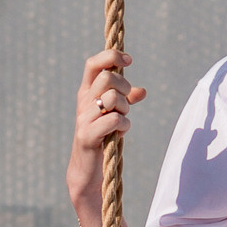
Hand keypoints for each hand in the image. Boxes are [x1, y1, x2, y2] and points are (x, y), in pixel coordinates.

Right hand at [67, 46, 144, 226]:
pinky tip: (120, 134)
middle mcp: (83, 102)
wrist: (89, 171)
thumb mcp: (114, 115)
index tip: (129, 60)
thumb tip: (143, 91)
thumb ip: (125, 101)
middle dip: (124, 87)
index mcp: (87, 92)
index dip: (111, 56)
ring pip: (112, 97)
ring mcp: (83, 118)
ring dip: (125, 108)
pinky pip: (114, 119)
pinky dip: (124, 126)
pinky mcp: (87, 135)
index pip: (94, 63)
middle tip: (126, 103)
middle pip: (107, 77)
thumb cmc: (103, 139)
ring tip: (122, 120)